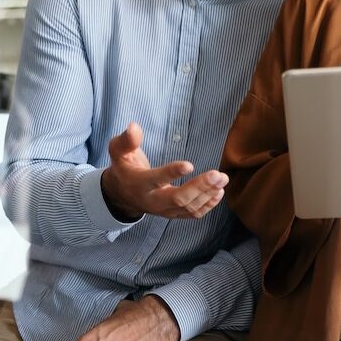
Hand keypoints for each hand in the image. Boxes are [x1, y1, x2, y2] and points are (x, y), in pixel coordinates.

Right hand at [100, 122, 226, 220]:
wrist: (122, 195)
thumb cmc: (124, 167)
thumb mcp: (118, 151)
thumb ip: (126, 140)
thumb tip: (134, 126)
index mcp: (138, 183)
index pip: (155, 180)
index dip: (172, 173)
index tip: (190, 164)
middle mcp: (152, 200)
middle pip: (178, 199)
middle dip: (200, 187)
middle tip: (218, 175)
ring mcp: (163, 210)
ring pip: (188, 207)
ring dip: (208, 194)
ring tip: (222, 179)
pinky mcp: (172, 214)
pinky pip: (192, 214)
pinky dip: (207, 205)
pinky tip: (218, 193)